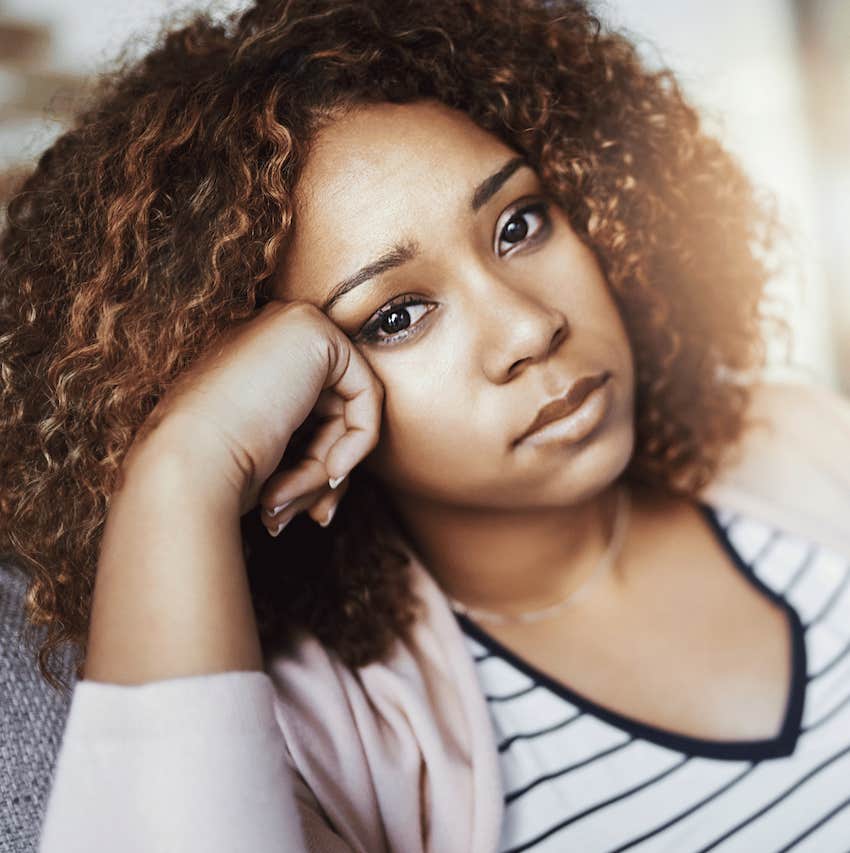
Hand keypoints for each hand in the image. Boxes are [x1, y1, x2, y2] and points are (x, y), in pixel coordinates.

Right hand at [131, 299, 384, 525]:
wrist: (186, 465)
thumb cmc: (211, 473)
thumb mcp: (266, 461)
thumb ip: (305, 452)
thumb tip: (338, 475)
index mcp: (246, 363)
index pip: (306, 416)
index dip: (315, 466)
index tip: (312, 513)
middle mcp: (267, 335)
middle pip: (329, 413)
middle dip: (324, 472)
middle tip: (315, 516)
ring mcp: (289, 324)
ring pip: (344, 411)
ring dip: (326, 469)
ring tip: (292, 500)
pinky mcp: (315, 332)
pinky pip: (366, 394)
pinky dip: (358, 441)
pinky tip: (330, 471)